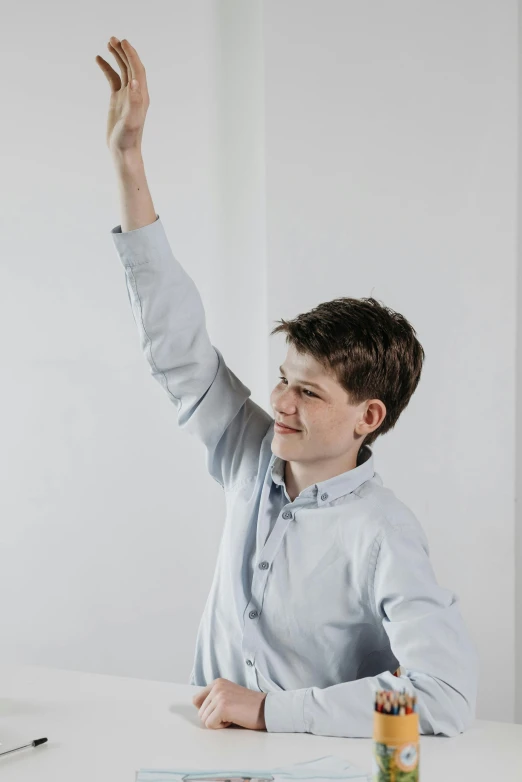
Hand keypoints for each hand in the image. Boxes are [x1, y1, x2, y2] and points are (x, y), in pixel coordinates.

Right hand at [95, 37, 149, 154]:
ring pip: (122, 70)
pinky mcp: (117, 100)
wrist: (123, 151)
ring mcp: (126, 96)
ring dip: (116, 56)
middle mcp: (136, 94)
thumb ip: (135, 101)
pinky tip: (98, 59)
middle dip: (123, 52)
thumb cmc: (128, 138)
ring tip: (108, 43)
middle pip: (131, 66)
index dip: (132, 55)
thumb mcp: (132, 120)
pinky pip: (113, 79)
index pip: (138, 70)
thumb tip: (136, 81)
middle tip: (113, 38)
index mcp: (141, 96)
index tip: (123, 42)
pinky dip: (107, 68)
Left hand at [192, 678, 266, 730]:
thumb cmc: (249, 707)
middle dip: (214, 718)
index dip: (206, 711)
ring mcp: (219, 695)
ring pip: (204, 720)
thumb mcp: (228, 696)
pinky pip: (210, 724)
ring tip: (233, 715)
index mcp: (217, 682)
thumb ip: (213, 699)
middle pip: (200, 712)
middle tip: (231, 713)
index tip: (221, 711)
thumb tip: (198, 709)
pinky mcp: (223, 707)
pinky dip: (222, 727)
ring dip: (218, 722)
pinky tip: (234, 719)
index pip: (196, 700)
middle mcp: (217, 686)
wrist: (266, 709)